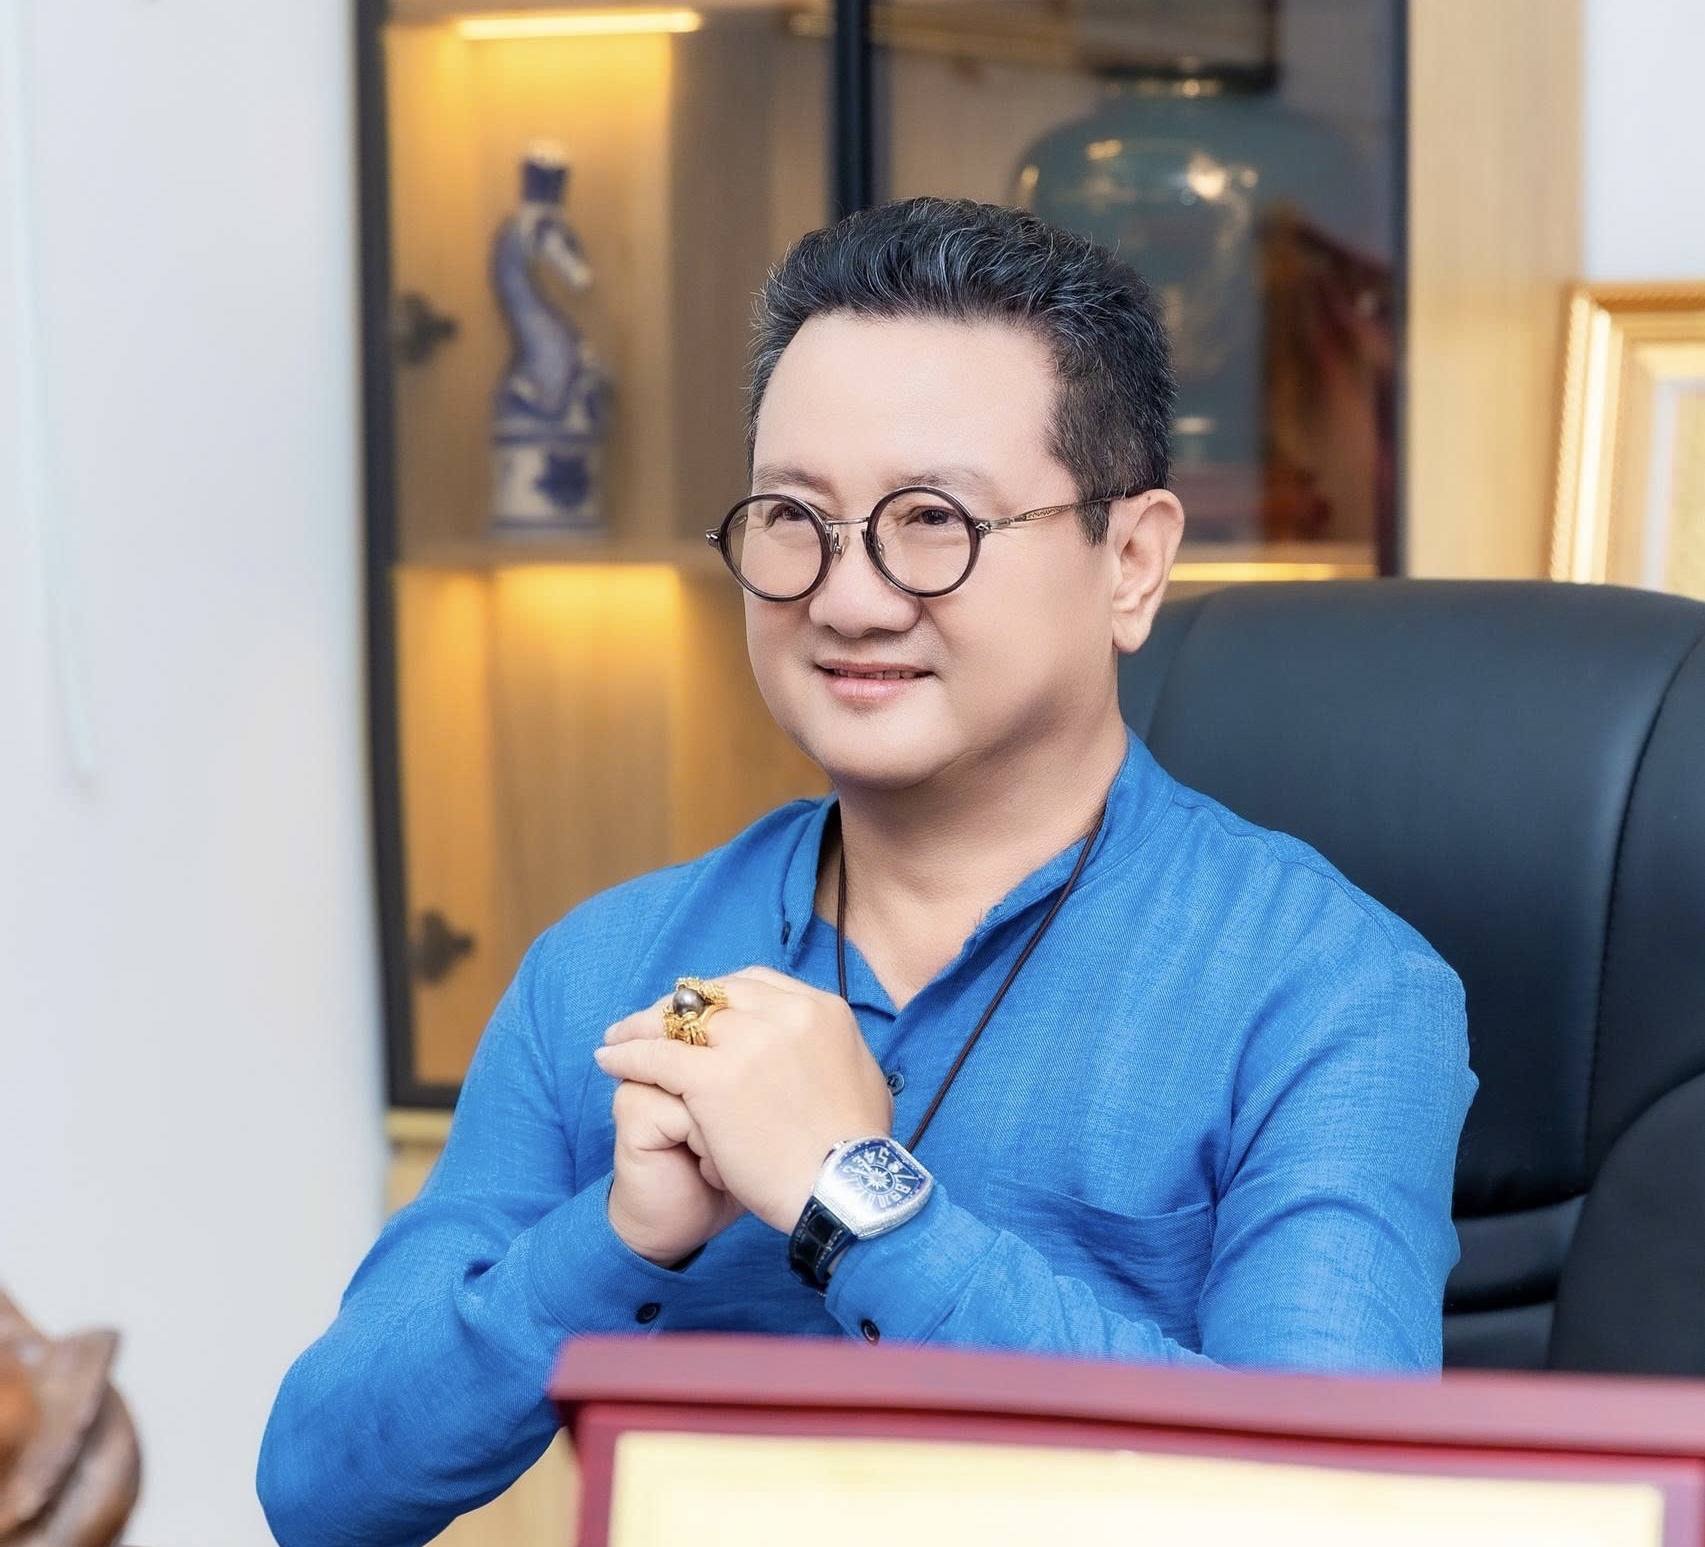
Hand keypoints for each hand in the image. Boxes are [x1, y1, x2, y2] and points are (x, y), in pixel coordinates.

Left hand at [594, 967, 892, 1232]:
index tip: (699, 1013)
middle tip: (650, 1021)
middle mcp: (784, 1014)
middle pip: (712, 995)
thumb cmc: (857, 1151)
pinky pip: (655, 1055)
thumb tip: (818, 1045)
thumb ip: (834, 1049)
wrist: (846, 1190)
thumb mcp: (863, 1077)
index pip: (754, 983)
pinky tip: (609, 1060)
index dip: (718, 998)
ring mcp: (747, 1043)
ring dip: (642, 1026)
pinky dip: (627, 1055)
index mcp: (820, 1009)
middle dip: (676, 1008)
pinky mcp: (712, 1078)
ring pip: (677, 1020)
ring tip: (618, 1038)